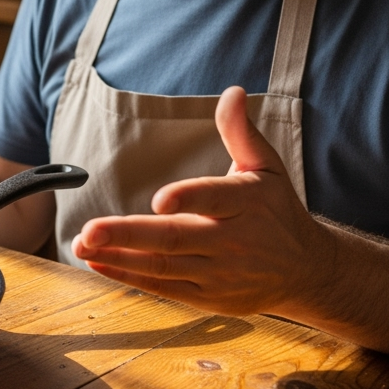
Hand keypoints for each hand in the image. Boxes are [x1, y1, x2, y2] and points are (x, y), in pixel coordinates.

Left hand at [71, 86, 335, 316]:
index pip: (215, 198)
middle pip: (175, 238)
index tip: (160, 200)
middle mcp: (231, 241)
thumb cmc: (278, 211)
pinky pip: (163, 287)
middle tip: (90, 230)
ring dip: (119, 257)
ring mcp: (217, 272)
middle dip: (128, 235)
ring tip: (81, 245)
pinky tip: (98, 263)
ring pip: (162, 266)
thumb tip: (232, 92)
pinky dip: (129, 276)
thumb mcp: (266, 166)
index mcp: (246, 203)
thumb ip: (241, 131)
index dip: (188, 198)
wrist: (307, 271)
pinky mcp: (207, 296)